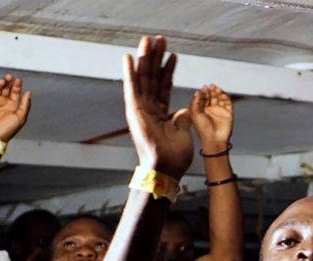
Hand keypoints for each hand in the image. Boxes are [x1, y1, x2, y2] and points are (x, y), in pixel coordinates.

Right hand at [0, 75, 31, 141]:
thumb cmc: (9, 129)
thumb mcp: (20, 117)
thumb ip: (25, 105)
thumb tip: (29, 92)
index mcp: (14, 104)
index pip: (15, 91)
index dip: (17, 85)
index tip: (18, 80)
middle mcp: (4, 101)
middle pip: (6, 87)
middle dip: (8, 81)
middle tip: (9, 76)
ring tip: (2, 81)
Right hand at [123, 36, 193, 178]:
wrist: (166, 168)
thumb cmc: (175, 156)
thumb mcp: (183, 132)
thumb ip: (182, 118)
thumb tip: (185, 109)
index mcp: (160, 113)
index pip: (164, 86)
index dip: (168, 70)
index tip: (173, 54)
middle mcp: (148, 109)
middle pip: (152, 78)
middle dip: (156, 58)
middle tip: (158, 39)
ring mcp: (140, 109)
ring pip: (142, 78)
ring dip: (145, 58)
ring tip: (148, 40)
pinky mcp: (134, 112)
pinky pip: (132, 88)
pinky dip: (129, 73)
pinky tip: (127, 57)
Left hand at [191, 84, 233, 152]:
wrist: (214, 140)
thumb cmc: (203, 130)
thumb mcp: (195, 114)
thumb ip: (195, 102)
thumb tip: (198, 91)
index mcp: (202, 110)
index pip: (203, 97)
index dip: (204, 92)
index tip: (204, 88)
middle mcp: (211, 109)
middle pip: (212, 96)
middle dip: (211, 91)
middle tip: (210, 86)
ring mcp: (220, 111)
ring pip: (220, 98)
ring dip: (218, 92)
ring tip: (216, 89)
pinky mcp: (228, 113)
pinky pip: (228, 103)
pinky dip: (226, 97)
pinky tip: (222, 94)